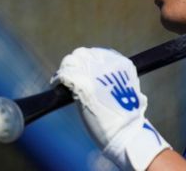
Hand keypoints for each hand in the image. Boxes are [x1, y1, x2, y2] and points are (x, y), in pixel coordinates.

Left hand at [52, 47, 169, 169]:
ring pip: (71, 60)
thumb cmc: (127, 119)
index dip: (87, 62)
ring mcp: (95, 74)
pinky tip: (56, 85)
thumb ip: (117, 81)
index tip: (83, 71)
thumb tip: (107, 81)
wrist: (125, 133)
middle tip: (70, 76)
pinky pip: (64, 74)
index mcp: (122, 65)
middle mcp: (108, 65)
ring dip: (65, 69)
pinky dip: (58, 79)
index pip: (98, 54)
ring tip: (61, 81)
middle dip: (75, 63)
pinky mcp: (83, 85)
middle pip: (82, 53)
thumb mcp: (129, 92)